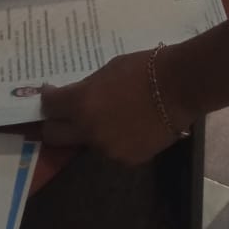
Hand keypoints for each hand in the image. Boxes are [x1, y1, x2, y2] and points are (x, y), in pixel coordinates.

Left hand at [39, 52, 191, 164]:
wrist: (180, 86)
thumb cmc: (144, 69)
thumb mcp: (108, 70)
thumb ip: (87, 88)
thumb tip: (76, 98)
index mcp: (81, 104)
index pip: (49, 106)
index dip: (48, 98)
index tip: (51, 93)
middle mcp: (88, 131)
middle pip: (54, 136)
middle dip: (54, 123)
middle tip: (64, 113)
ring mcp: (107, 149)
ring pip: (86, 143)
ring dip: (90, 131)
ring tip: (111, 116)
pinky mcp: (127, 159)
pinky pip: (111, 150)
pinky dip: (115, 139)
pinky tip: (130, 125)